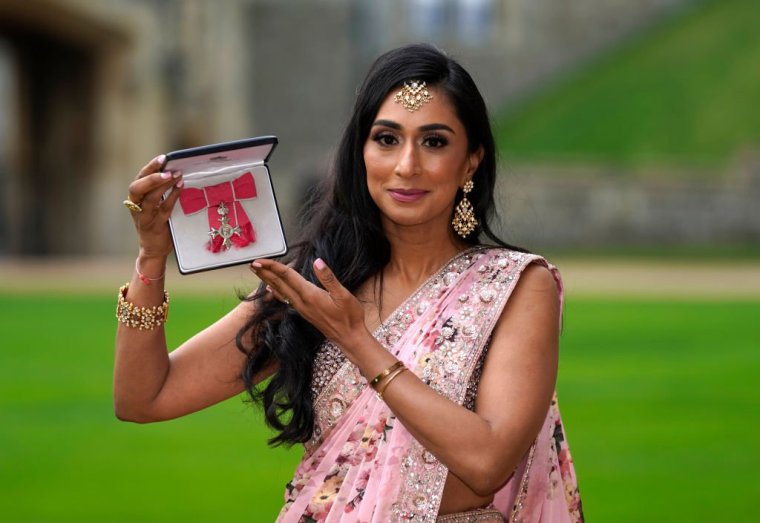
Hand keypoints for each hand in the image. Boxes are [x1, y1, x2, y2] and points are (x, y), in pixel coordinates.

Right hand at [127, 155, 183, 258]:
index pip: (139, 178)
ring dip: (163, 185)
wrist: (153, 248)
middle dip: (152, 176)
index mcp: (135, 198)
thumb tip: (177, 172)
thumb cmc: (157, 223)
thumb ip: (160, 191)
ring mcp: (144, 216)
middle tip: (168, 168)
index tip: (163, 158)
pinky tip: (180, 187)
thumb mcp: (155, 205)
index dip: (150, 167)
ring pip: (150, 198)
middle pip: (137, 187)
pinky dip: (172, 197)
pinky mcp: (154, 225)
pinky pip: (164, 209)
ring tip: (176, 175)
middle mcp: (136, 206)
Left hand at [251, 258, 369, 351]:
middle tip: (252, 264)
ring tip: (259, 273)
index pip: (287, 276)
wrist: (349, 337)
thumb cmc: (349, 316)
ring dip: (269, 280)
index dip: (273, 266)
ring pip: (281, 291)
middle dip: (265, 273)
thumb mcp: (343, 295)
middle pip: (279, 284)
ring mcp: (302, 308)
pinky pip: (286, 298)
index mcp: (310, 295)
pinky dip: (277, 291)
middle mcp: (302, 302)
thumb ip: (328, 278)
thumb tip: (317, 262)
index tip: (260, 261)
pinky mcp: (304, 312)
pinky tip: (272, 289)